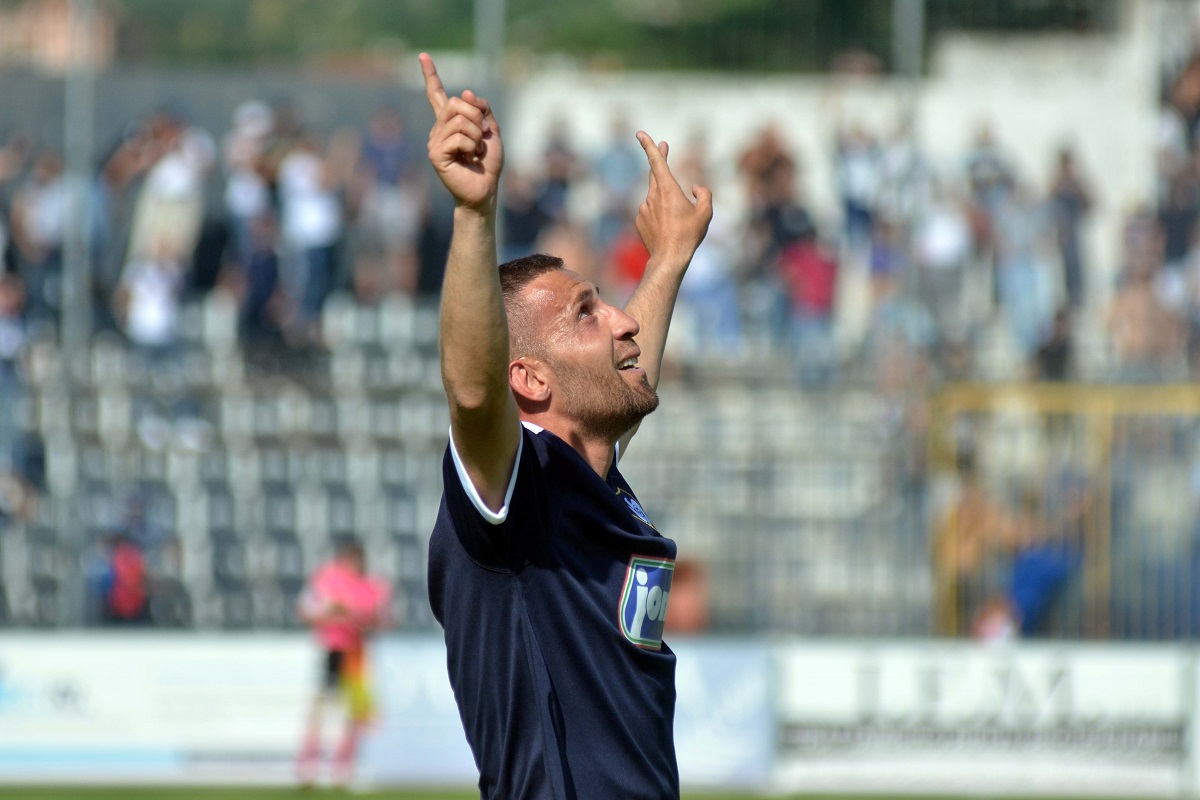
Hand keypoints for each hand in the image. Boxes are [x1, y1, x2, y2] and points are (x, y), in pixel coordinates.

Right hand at [421, 53, 503, 211]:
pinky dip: (472, 146)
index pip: (437, 95)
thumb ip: (482, 109)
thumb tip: (465, 93)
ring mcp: (435, 141)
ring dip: (477, 135)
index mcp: (450, 123)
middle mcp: (438, 129)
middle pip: (455, 103)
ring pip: (460, 120)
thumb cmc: (487, 163)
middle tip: (481, 137)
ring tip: (476, 152)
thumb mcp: (491, 130)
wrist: (485, 189)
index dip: (431, 75)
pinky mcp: (436, 154)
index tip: (423, 56)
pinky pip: (459, 137)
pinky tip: (470, 158)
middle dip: (476, 117)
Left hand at [634, 130, 712, 263]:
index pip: (656, 161)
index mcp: (668, 189)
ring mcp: (644, 208)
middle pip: (654, 173)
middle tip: (664, 147)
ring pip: (655, 196)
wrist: (669, 258)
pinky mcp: (640, 220)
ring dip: (665, 199)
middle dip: (659, 159)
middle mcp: (652, 196)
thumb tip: (695, 188)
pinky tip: (668, 228)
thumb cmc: (689, 235)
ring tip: (678, 219)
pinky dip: (659, 214)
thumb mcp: (705, 213)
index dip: (649, 146)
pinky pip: (650, 211)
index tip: (640, 134)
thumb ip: (704, 195)